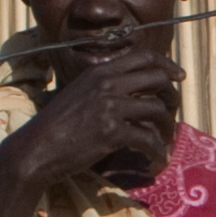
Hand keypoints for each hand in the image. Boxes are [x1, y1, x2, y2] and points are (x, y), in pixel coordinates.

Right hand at [0, 47, 183, 214]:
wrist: (36, 148)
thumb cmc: (56, 125)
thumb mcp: (79, 94)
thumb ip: (104, 88)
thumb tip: (135, 92)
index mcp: (99, 71)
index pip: (143, 57)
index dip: (166, 65)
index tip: (179, 76)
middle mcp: (106, 83)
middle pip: (157, 78)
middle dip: (171, 96)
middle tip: (173, 113)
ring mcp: (109, 106)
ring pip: (157, 109)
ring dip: (167, 128)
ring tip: (164, 142)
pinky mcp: (111, 132)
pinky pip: (147, 139)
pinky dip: (156, 151)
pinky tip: (157, 160)